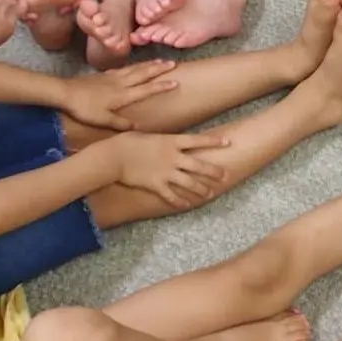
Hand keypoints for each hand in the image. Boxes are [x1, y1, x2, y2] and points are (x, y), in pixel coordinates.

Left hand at [60, 60, 180, 130]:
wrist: (65, 92)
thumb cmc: (84, 108)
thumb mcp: (103, 120)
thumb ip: (121, 123)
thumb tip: (138, 126)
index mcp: (122, 95)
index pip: (146, 89)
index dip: (161, 86)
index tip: (175, 81)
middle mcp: (120, 83)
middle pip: (143, 74)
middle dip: (158, 69)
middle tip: (172, 63)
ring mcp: (112, 77)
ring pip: (134, 69)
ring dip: (148, 65)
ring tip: (160, 60)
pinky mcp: (103, 75)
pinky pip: (122, 69)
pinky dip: (132, 66)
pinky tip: (133, 66)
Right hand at [111, 132, 230, 207]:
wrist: (113, 157)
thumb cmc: (126, 142)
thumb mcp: (147, 135)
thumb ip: (160, 139)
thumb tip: (164, 139)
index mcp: (171, 142)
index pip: (198, 141)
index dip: (214, 142)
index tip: (228, 142)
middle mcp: (172, 158)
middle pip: (199, 166)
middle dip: (214, 171)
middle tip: (225, 175)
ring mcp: (166, 173)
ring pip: (190, 183)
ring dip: (201, 189)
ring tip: (210, 193)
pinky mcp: (156, 185)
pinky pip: (172, 196)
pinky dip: (180, 201)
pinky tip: (188, 205)